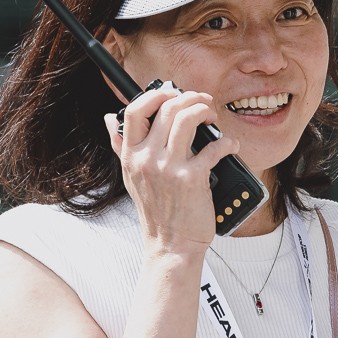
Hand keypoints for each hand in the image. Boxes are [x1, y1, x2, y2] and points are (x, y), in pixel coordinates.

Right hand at [104, 87, 238, 255]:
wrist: (170, 245)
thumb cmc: (156, 211)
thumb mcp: (131, 177)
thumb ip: (121, 145)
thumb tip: (108, 119)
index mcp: (131, 156)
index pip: (133, 112)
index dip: (154, 95)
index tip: (171, 92)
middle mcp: (147, 159)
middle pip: (167, 109)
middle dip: (190, 98)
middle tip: (203, 103)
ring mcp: (169, 169)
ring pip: (187, 119)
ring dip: (206, 111)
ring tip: (213, 117)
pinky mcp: (192, 179)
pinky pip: (213, 147)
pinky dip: (226, 142)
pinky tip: (229, 146)